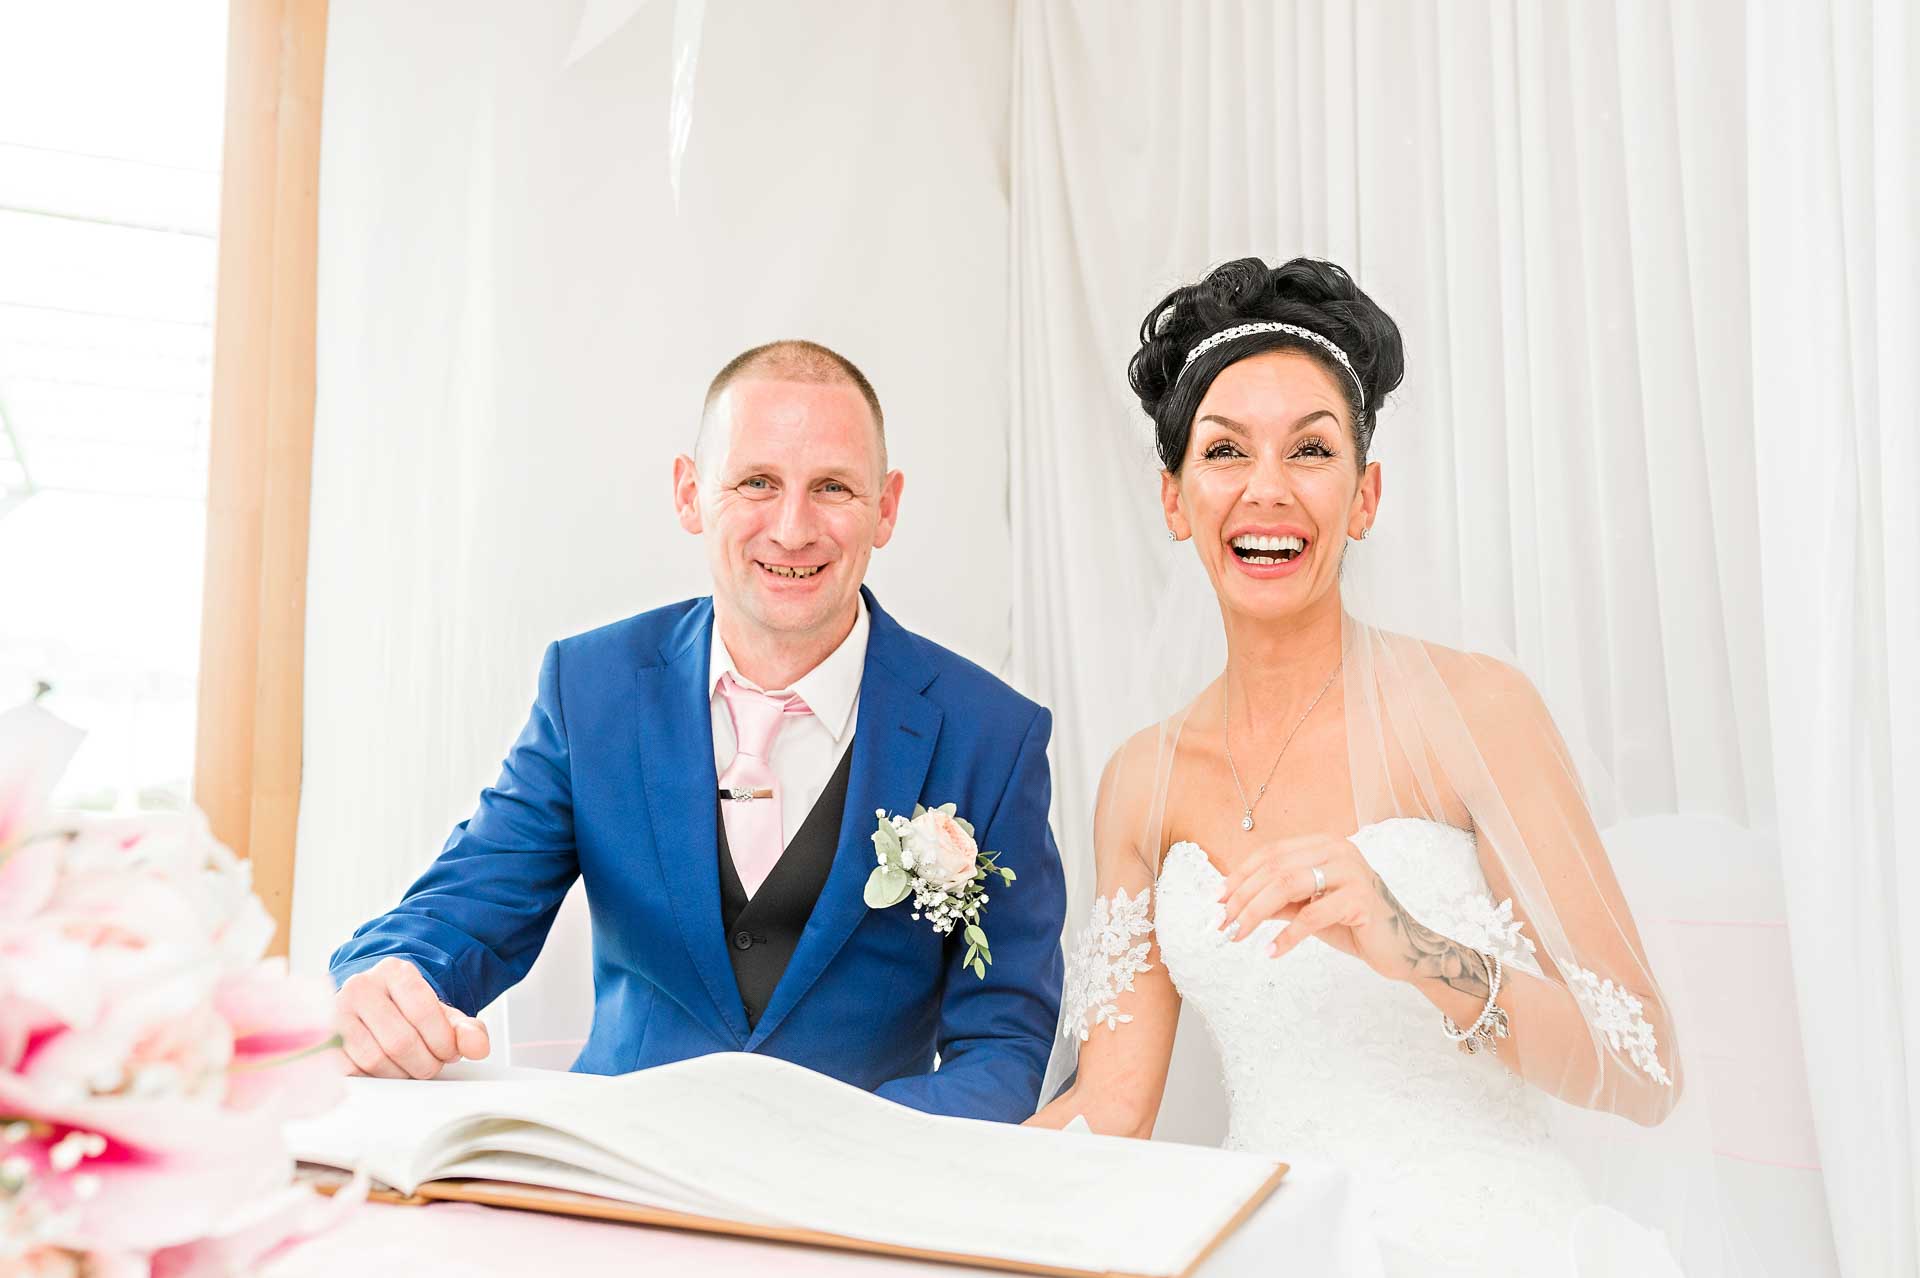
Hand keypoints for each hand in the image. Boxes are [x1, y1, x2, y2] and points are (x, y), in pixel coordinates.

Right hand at [335, 957, 490, 1078]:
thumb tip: (478, 1046)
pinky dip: (376, 1078)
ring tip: (411, 1066)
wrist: (373, 1007)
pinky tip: (388, 1069)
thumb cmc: (408, 1012)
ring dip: (401, 1073)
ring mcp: (336, 1013)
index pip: (424, 1011)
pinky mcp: (324, 1041)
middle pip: (400, 1041)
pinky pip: (353, 1070)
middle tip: (432, 1064)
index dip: (442, 1041)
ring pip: (375, 1059)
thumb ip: (467, 1029)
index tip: (449, 1052)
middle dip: (425, 1062)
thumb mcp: (443, 1015)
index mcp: (394, 971)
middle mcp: (361, 986)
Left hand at [1214, 833, 1428, 982]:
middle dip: (1241, 897)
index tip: (1215, 900)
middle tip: (1222, 924)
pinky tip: (1271, 951)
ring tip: (1237, 935)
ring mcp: (1351, 871)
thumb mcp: (1306, 908)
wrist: (1400, 947)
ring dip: (1255, 913)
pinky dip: (1287, 936)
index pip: (1270, 854)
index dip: (1239, 876)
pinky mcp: (1361, 898)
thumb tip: (1232, 904)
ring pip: (1287, 885)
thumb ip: (1276, 900)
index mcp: (1322, 844)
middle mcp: (1337, 849)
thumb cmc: (1351, 923)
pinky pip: (1312, 916)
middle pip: (1274, 869)